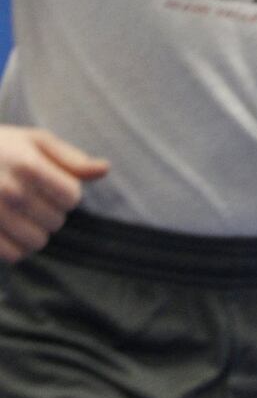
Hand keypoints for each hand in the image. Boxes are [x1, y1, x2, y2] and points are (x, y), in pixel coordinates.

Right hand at [0, 126, 109, 261]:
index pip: (71, 197)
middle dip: (50, 212)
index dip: (68, 194)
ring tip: (22, 215)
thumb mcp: (34, 141)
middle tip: (32, 199)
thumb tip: (105, 169)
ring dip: (35, 231)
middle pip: (56, 221)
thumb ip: (70, 158)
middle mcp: (8, 191)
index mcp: (27, 165)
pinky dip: (16, 248)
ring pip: (37, 242)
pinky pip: (13, 255)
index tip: (53, 187)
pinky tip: (9, 230)